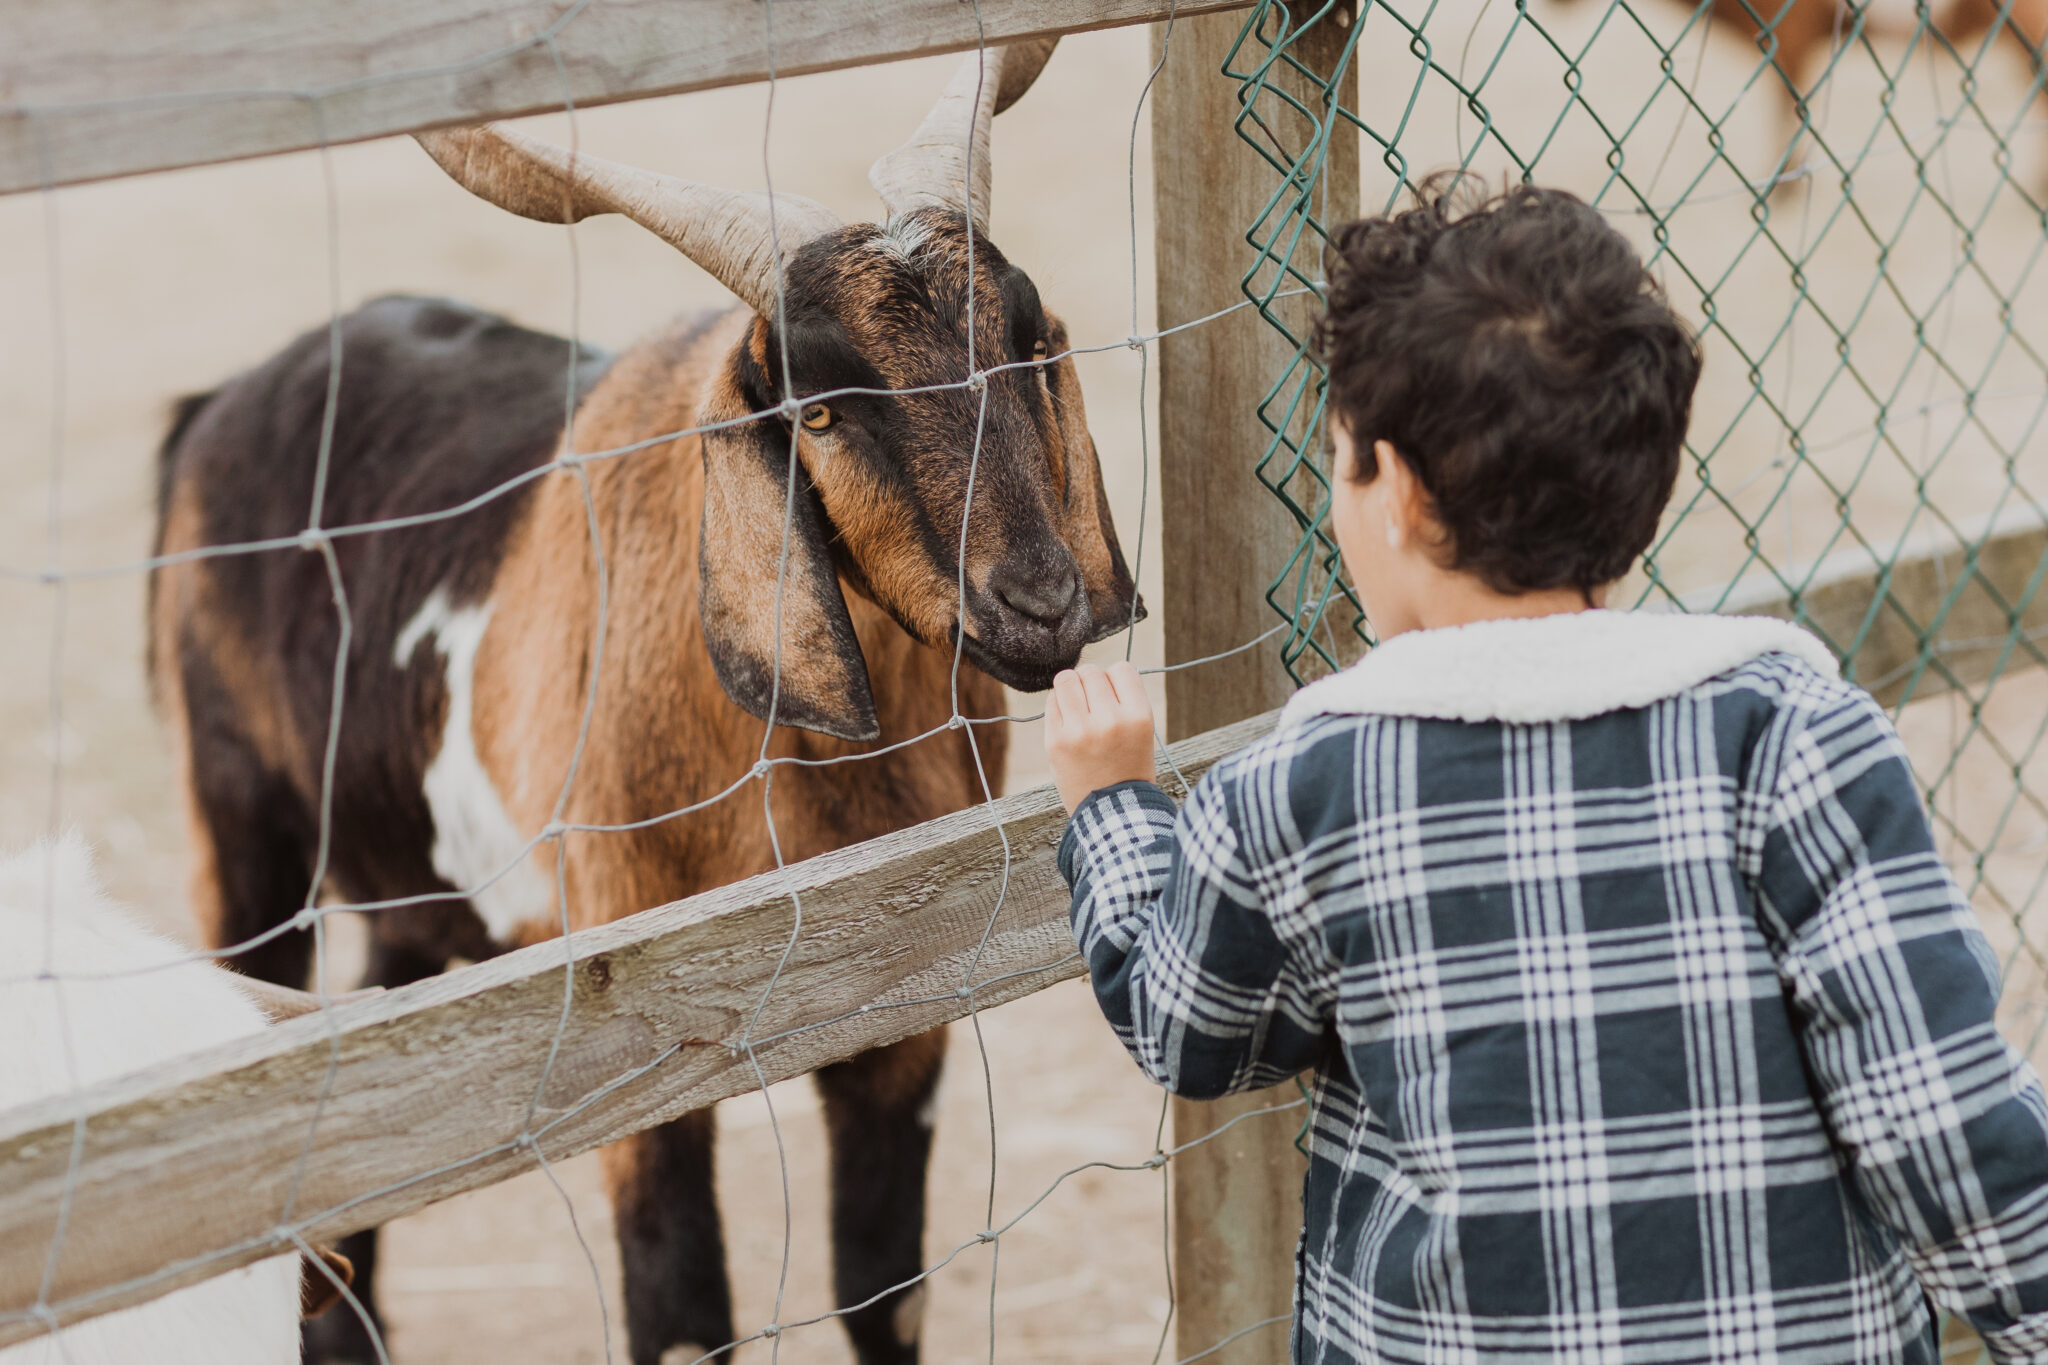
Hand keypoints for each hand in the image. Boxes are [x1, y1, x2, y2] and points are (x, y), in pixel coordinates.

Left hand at [1044, 660, 1157, 813]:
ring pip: (1067, 679)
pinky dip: (1058, 706)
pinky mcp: (1056, 741)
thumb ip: (1122, 700)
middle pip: (1092, 672)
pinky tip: (1068, 723)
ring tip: (1078, 708)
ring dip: (1071, 688)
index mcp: (1139, 717)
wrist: (1112, 814)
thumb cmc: (1128, 768)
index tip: (1113, 697)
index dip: (1115, 679)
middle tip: (1093, 706)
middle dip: (1091, 684)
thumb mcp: (1141, 733)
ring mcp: (1081, 731)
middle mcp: (1111, 720)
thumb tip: (1091, 672)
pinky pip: (1051, 702)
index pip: (1122, 669)